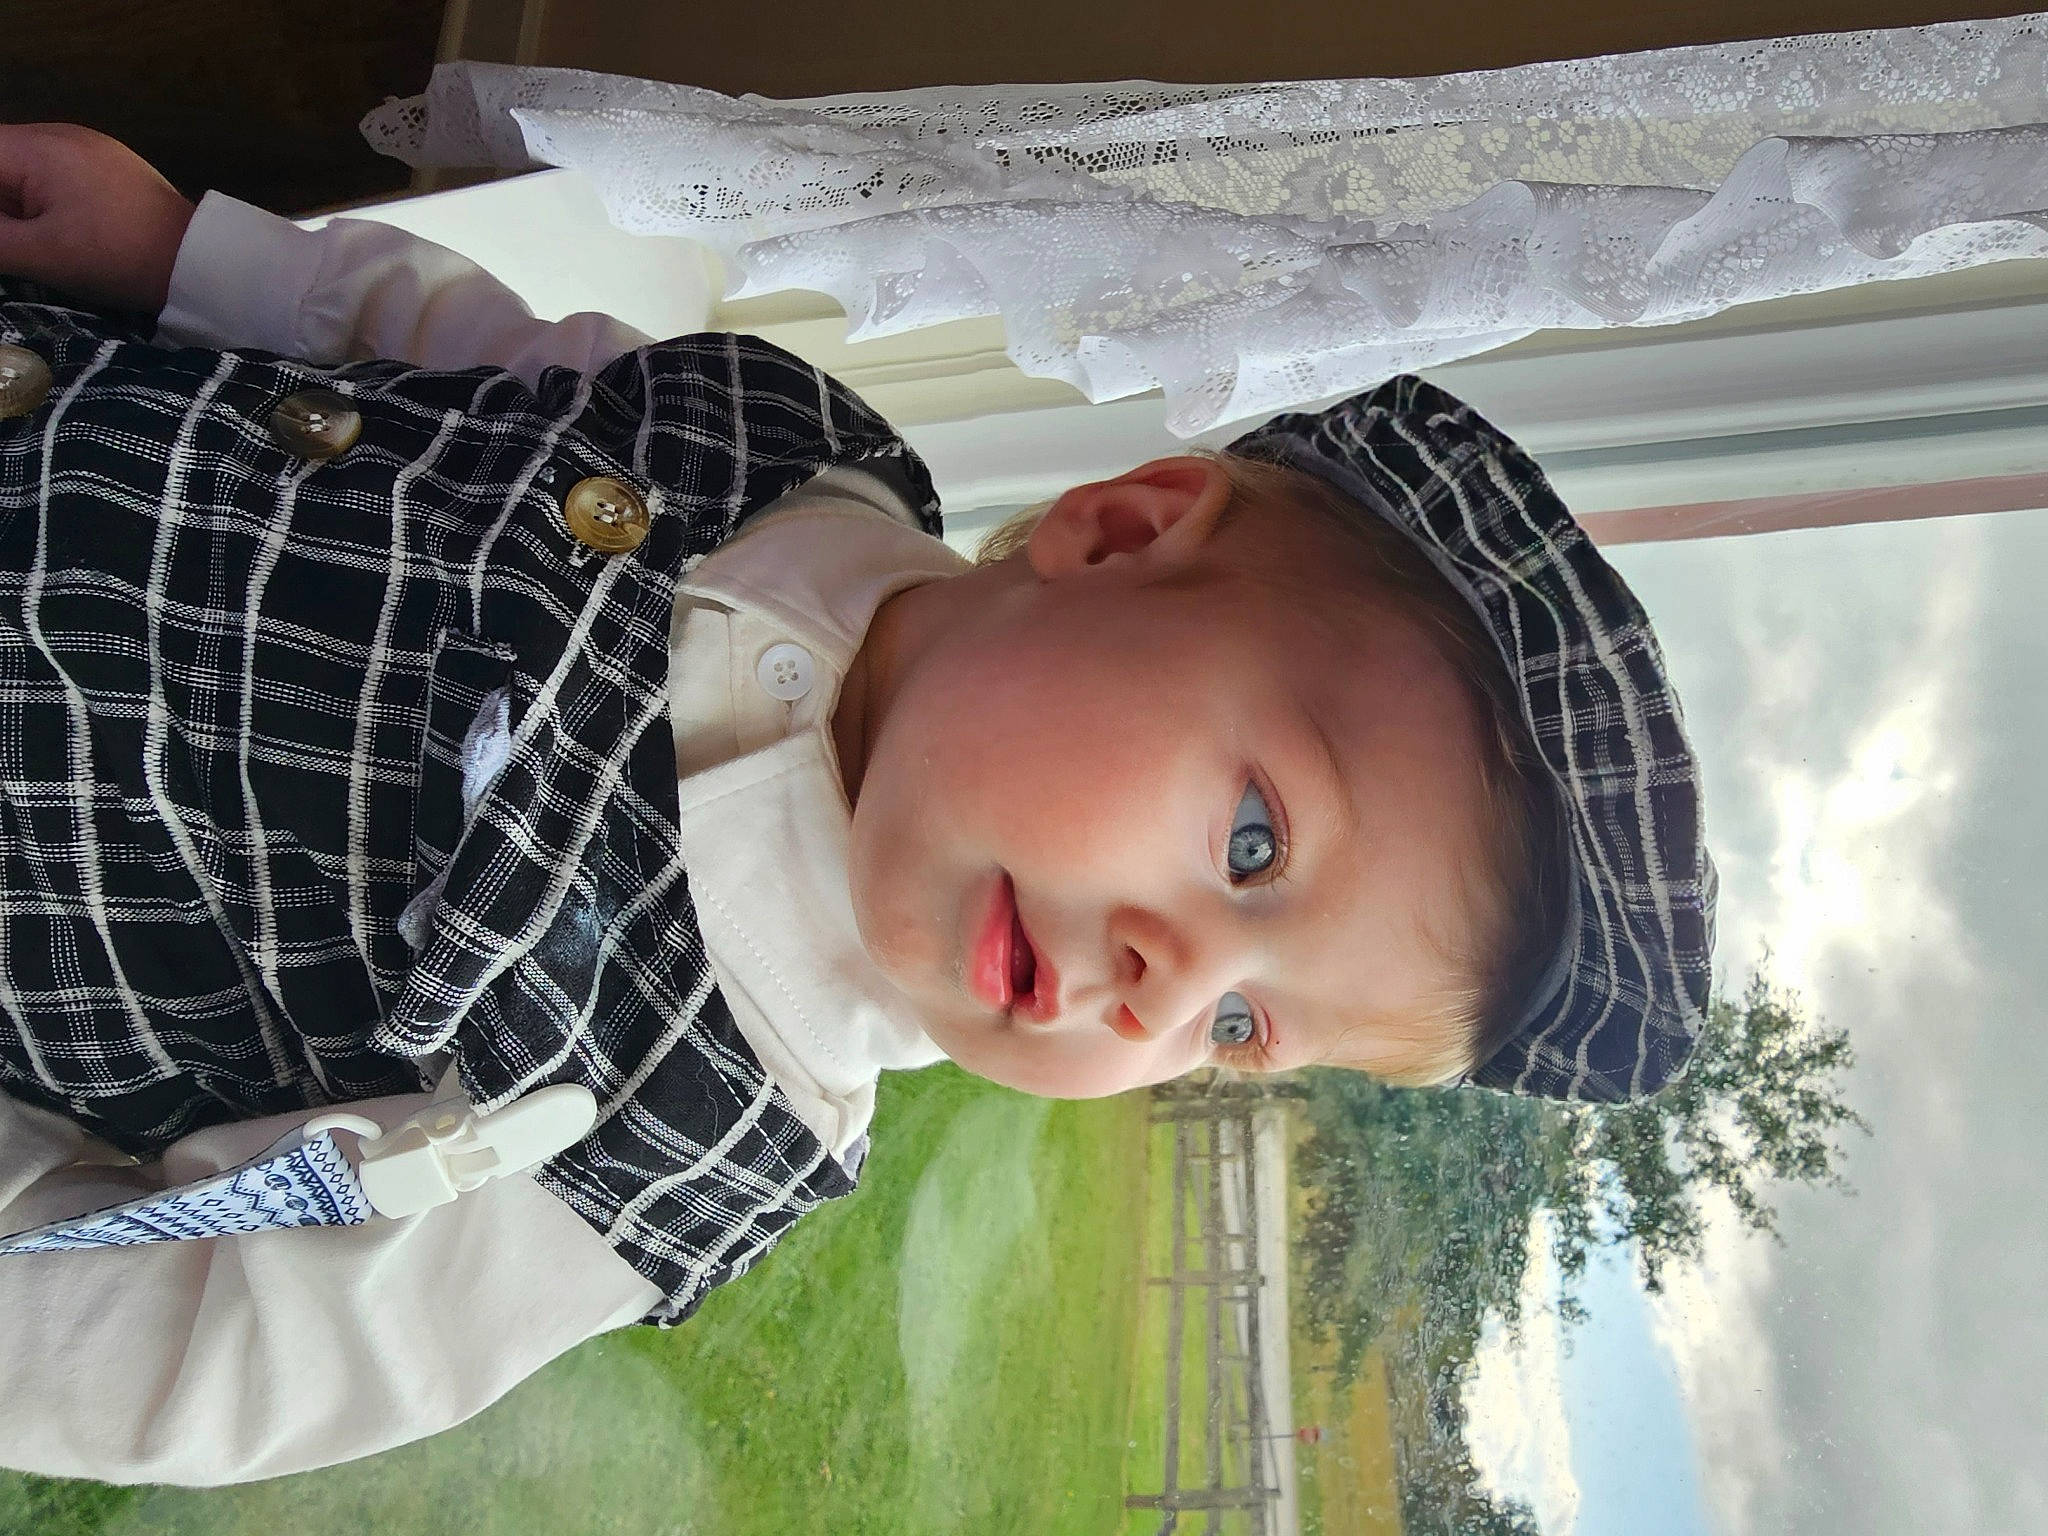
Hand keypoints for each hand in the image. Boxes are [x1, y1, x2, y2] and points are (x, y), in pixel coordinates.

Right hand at [0, 123, 196, 315]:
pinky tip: (57, 233)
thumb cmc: (119, 256)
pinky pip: (54, 175)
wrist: (199, 262)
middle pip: (0, 160)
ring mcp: (87, 148)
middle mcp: (61, 135)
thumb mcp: (42, 253)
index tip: (5, 235)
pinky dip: (41, 202)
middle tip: (17, 241)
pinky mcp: (106, 167)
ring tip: (34, 242)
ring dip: (16, 206)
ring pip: (23, 169)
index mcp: (40, 147)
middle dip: (1, 205)